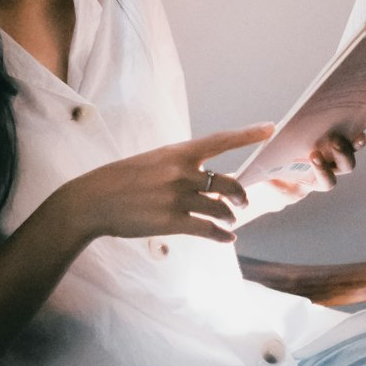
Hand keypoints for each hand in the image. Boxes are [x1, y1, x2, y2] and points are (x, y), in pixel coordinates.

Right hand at [57, 124, 273, 245]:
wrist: (94, 200)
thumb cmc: (121, 179)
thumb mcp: (152, 161)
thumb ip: (179, 166)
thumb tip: (206, 180)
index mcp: (177, 152)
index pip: (220, 140)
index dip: (248, 134)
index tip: (271, 128)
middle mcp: (181, 172)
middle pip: (228, 182)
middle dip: (240, 194)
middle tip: (241, 201)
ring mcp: (178, 198)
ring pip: (221, 208)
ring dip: (229, 216)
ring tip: (229, 221)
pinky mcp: (173, 222)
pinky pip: (209, 230)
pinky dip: (222, 235)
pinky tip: (227, 237)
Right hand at [232, 130, 364, 227]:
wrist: (277, 183)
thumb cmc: (269, 176)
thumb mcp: (265, 173)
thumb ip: (267, 164)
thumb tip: (269, 139)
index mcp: (312, 183)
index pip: (326, 182)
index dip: (324, 171)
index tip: (313, 156)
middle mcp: (328, 173)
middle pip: (344, 168)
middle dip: (341, 154)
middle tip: (334, 140)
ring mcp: (333, 160)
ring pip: (350, 153)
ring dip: (350, 143)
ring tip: (344, 129)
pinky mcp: (334, 147)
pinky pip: (350, 142)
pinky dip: (353, 135)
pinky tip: (355, 122)